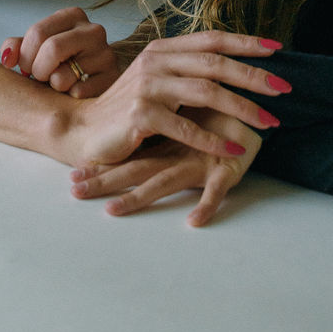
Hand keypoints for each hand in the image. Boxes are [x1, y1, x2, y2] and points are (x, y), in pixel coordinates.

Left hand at [0, 7, 118, 97]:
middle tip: (40, 78)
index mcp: (73, 15)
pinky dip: (68, 98)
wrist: (96, 78)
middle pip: (52, 49)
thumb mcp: (38, 48)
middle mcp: (94, 30)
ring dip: (53, 87)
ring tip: (59, 84)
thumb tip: (8, 58)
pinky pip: (77, 94)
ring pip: (62, 77)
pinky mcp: (112, 79)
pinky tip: (74, 93)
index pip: (38, 32)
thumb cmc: (60, 61)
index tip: (26, 66)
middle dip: (37, 71)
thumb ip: (17, 48)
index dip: (25, 56)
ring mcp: (106, 54)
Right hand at [65, 31, 286, 167]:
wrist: (86, 130)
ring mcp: (148, 86)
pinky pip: (187, 128)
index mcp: (163, 49)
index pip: (212, 38)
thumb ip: (188, 71)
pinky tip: (234, 147)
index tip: (278, 49)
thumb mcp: (159, 81)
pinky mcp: (142, 115)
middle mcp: (156, 61)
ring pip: (206, 93)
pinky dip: (213, 140)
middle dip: (254, 76)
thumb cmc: (130, 109)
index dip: (246, 43)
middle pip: (215, 63)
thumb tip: (233, 67)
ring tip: (269, 123)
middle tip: (284, 89)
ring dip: (242, 109)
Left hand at [70, 109, 263, 225]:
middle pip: (136, 169)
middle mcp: (178, 152)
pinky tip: (194, 220)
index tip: (71, 178)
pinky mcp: (226, 167)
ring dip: (139, 197)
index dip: (104, 167)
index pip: (129, 157)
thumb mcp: (194, 129)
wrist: (261, 111)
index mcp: (169, 144)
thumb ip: (173, 135)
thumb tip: (142, 139)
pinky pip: (216, 190)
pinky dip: (206, 205)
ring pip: (165, 180)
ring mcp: (200, 160)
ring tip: (113, 211)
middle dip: (106, 180)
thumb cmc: (226, 121)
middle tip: (74, 190)